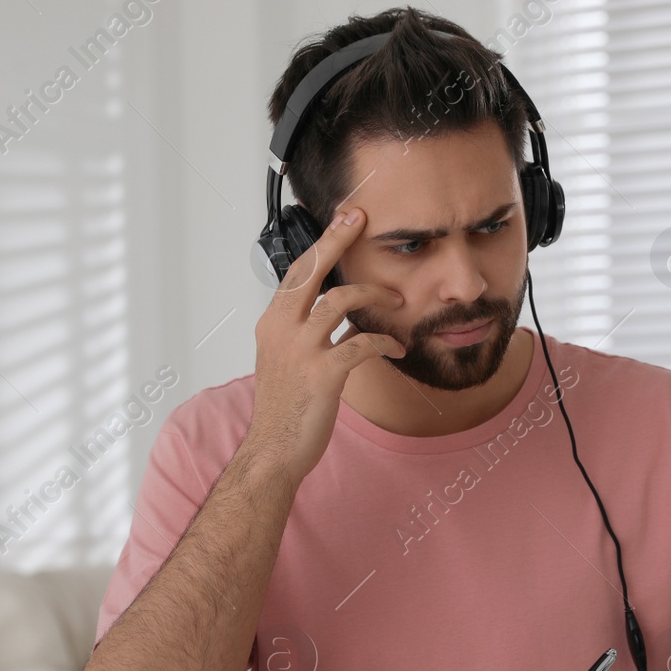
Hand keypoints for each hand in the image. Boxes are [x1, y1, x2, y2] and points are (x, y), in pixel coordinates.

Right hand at [245, 208, 404, 487]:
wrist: (273, 451)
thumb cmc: (283, 409)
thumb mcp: (284, 361)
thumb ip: (304, 334)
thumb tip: (336, 317)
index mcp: (272, 323)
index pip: (298, 271)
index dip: (323, 243)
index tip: (344, 218)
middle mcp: (281, 329)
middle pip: (311, 269)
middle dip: (338, 239)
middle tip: (361, 219)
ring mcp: (300, 350)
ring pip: (341, 300)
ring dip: (376, 296)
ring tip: (398, 302)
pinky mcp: (323, 374)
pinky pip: (362, 343)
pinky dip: (385, 342)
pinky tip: (398, 348)